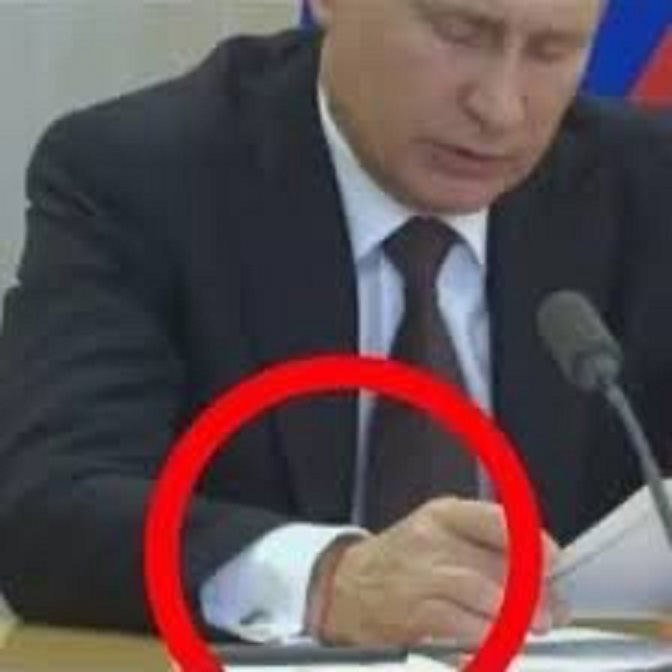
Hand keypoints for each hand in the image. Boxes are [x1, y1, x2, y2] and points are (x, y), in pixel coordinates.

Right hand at [309, 497, 568, 645]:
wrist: (348, 586)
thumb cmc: (404, 562)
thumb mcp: (440, 537)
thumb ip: (489, 553)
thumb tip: (545, 585)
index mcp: (443, 515)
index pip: (494, 519)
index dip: (530, 540)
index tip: (552, 559)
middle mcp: (431, 539)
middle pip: (495, 561)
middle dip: (533, 591)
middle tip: (550, 610)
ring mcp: (420, 575)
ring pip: (481, 592)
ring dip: (515, 614)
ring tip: (530, 627)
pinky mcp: (412, 612)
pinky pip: (459, 625)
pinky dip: (486, 637)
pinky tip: (497, 642)